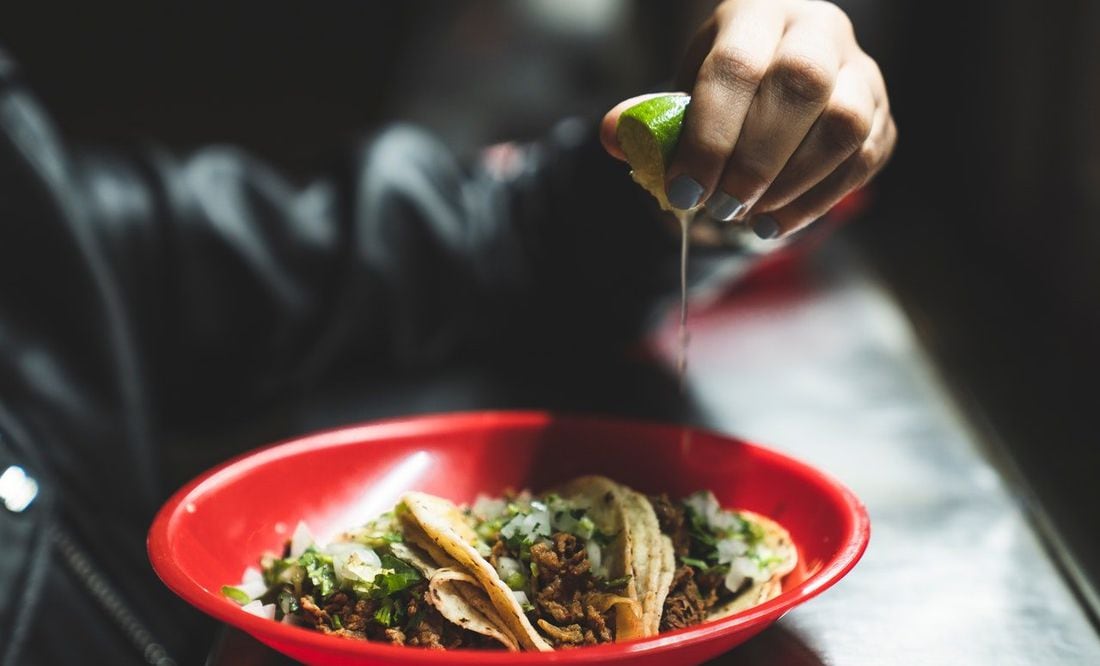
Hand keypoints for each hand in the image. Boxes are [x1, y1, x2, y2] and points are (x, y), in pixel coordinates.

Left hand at [602, 0, 895, 238]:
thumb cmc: (722, 88)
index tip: (683, 189)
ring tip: (748, 219)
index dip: (710, 134)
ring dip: (793, 183)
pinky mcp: (882, 113)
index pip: (737, 66)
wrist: (774, 79)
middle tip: (720, 207)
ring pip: (845, 123)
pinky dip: (818, 200)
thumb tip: (614, 136)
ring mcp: (860, 70)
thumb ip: (651, 117)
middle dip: (755, 160)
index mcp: (757, 14)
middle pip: (802, 86)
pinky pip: (865, 158)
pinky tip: (775, 224)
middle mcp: (818, 30)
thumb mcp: (682, 91)